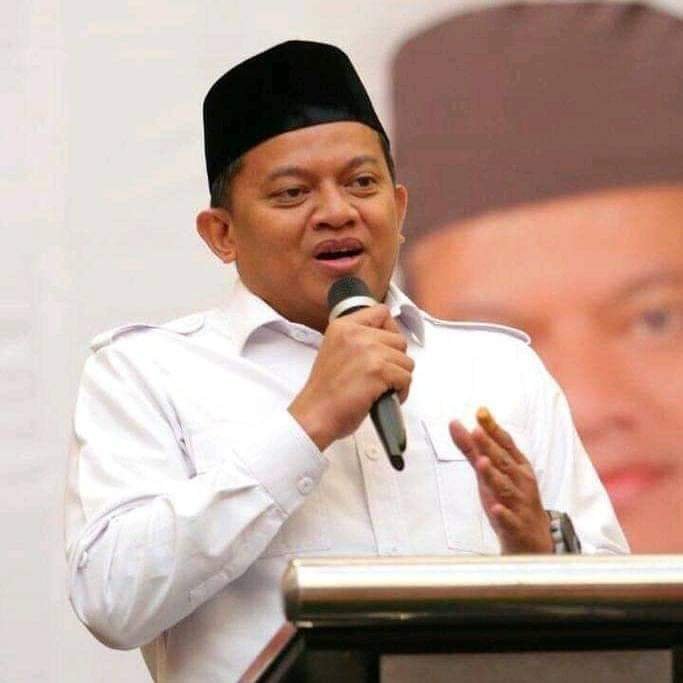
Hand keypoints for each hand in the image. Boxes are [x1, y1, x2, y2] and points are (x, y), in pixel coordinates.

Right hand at [289, 305, 413, 450]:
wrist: (315, 415)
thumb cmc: (325, 392)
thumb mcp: (334, 350)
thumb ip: (357, 339)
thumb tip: (385, 339)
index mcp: (343, 326)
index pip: (381, 313)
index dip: (389, 331)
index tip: (385, 347)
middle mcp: (356, 334)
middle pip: (399, 339)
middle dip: (395, 360)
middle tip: (380, 375)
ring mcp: (368, 351)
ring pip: (406, 361)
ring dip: (398, 378)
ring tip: (381, 388)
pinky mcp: (378, 370)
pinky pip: (406, 378)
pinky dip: (400, 391)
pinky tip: (384, 397)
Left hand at [449, 408, 552, 553]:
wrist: (534, 540)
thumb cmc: (511, 498)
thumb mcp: (490, 472)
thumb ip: (472, 448)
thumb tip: (454, 423)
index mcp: (517, 466)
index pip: (505, 444)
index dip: (493, 428)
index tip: (480, 411)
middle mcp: (520, 482)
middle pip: (504, 462)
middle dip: (490, 446)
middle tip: (477, 430)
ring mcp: (519, 505)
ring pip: (506, 489)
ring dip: (494, 475)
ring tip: (482, 462)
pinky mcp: (516, 527)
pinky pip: (509, 521)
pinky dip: (503, 514)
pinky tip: (496, 508)